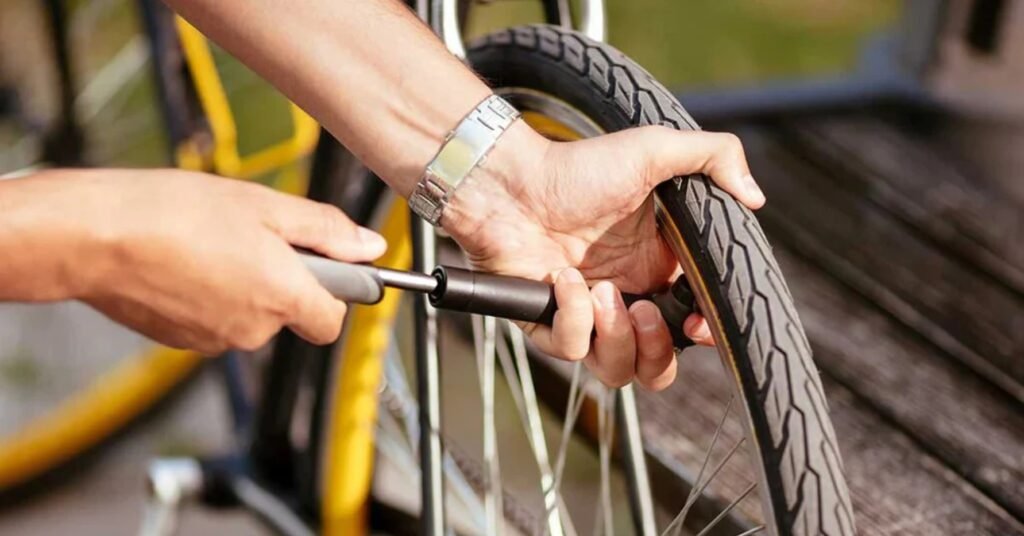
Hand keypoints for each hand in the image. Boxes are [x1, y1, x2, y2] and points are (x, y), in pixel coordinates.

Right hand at [9, 170, 384, 353]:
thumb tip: (370, 247)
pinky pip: (212, 320)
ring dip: (241, 285)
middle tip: (251, 237)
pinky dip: (207, 296)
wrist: (93, 237)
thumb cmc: (173, 213)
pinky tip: (185, 262)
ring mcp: (214, 340)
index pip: (332, 320)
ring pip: (249, 316)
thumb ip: (325, 230)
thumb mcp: (264, 205)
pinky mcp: (179, 341)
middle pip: (289, 314)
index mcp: (282, 296)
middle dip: (281, 280)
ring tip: (209, 244)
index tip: (324, 264)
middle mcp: (253, 329)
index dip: (333, 291)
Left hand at [443, 123, 762, 390]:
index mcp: (657, 268)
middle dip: (658, 352)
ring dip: (617, 340)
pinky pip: (570, 350)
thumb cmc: (577, 166)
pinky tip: (564, 278)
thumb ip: (714, 158)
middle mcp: (625, 297)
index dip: (703, 336)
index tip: (697, 325)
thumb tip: (757, 197)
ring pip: (617, 370)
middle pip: (656, 364)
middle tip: (644, 311)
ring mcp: (585, 314)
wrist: (510, 179)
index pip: (692, 324)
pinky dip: (572, 318)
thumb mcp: (654, 149)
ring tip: (604, 293)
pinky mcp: (547, 323)